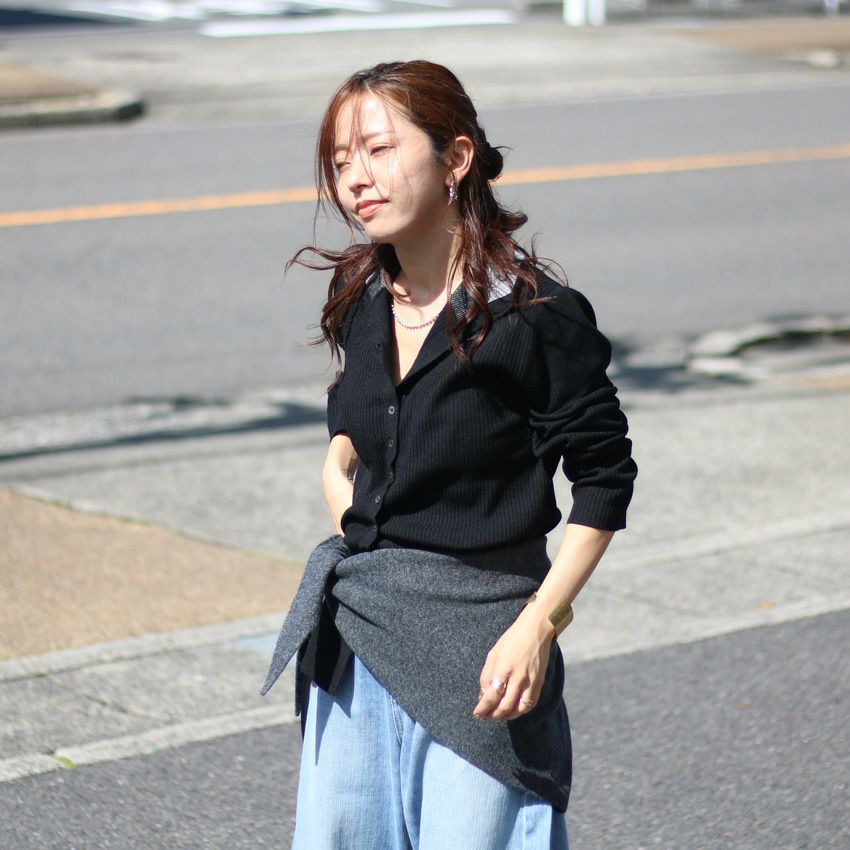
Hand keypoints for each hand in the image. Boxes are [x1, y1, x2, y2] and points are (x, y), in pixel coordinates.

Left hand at [472, 604, 555, 720]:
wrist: (535, 631)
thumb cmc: (511, 641)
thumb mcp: (493, 654)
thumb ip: (486, 676)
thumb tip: (483, 695)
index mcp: (503, 668)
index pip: (491, 696)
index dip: (483, 708)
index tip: (477, 713)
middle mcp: (517, 677)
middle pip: (504, 706)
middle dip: (493, 715)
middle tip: (486, 716)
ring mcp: (530, 681)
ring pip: (518, 709)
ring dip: (506, 716)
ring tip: (497, 715)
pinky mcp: (539, 683)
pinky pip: (529, 704)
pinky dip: (520, 711)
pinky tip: (512, 710)